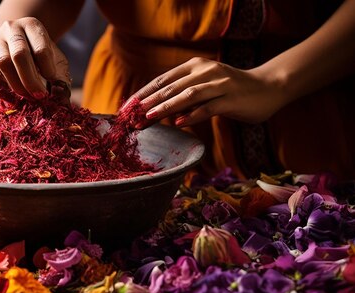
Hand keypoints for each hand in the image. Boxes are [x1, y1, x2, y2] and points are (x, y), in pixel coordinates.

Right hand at [0, 17, 71, 100]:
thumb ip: (59, 76)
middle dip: (31, 80)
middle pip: (19, 55)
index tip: (52, 81)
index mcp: (31, 26)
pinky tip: (12, 98)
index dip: (47, 68)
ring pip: (3, 64)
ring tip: (28, 97)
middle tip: (40, 96)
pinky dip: (1, 91)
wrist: (12, 44)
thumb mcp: (53, 59)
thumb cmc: (37, 54)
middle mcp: (10, 29)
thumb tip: (61, 97)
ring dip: (17, 86)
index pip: (40, 48)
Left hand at [123, 57, 286, 127]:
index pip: (161, 80)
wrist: (269, 87)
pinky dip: (192, 115)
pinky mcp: (231, 98)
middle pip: (170, 88)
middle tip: (131, 117)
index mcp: (194, 67)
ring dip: (165, 107)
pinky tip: (178, 123)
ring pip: (187, 95)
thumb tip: (153, 109)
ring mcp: (219, 84)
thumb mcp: (203, 86)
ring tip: (148, 118)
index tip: (125, 109)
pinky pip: (208, 107)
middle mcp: (205, 71)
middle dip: (147, 103)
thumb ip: (182, 94)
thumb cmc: (231, 91)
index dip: (142, 94)